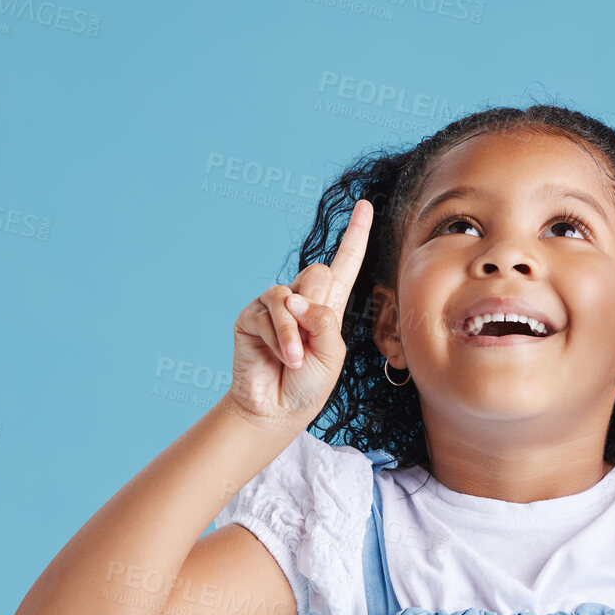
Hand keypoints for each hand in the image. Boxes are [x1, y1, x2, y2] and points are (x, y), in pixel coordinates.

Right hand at [225, 198, 372, 424]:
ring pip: (291, 292)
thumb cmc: (310, 384)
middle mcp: (301, 298)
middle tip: (310, 344)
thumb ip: (323, 320)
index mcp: (329, 305)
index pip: (345, 263)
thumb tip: (292, 298)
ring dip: (296, 331)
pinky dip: (280, 338)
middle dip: (318, 309)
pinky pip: (269, 312)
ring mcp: (274, 305)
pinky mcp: (251, 316)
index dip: (355, 234)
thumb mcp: (331, 353)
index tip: (364, 205)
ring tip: (297, 359)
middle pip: (319, 272)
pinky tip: (282, 357)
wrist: (277, 409)